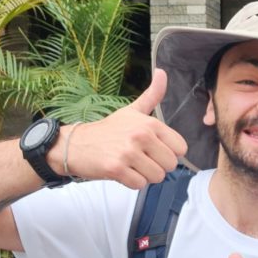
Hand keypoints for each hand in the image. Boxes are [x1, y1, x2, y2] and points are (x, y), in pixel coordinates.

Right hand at [55, 68, 187, 188]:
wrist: (76, 144)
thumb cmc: (109, 130)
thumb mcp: (132, 110)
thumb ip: (152, 95)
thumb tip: (163, 72)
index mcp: (150, 123)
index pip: (181, 148)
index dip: (168, 152)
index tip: (153, 149)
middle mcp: (141, 136)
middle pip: (170, 165)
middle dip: (157, 166)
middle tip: (140, 159)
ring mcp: (128, 152)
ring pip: (157, 177)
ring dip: (145, 175)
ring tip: (131, 164)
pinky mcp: (116, 169)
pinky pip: (140, 184)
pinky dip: (132, 182)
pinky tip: (122, 172)